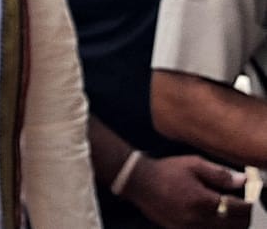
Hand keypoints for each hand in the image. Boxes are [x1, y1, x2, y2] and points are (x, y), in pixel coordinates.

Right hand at [125, 154, 249, 227]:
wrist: (139, 181)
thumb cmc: (166, 171)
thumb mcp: (193, 164)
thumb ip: (219, 174)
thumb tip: (242, 181)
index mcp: (203, 201)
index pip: (238, 209)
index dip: (247, 203)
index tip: (247, 197)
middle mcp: (198, 219)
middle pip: (235, 226)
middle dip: (243, 216)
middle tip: (242, 205)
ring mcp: (190, 228)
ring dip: (231, 224)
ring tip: (229, 212)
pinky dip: (216, 227)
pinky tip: (213, 218)